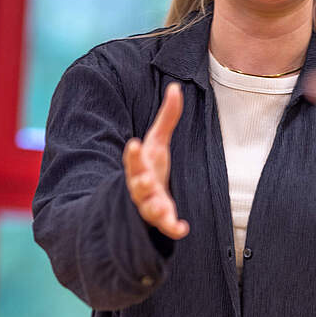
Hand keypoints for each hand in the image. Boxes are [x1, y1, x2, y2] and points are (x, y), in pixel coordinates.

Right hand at [122, 82, 188, 239]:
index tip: (133, 143)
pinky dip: (172, 228)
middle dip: (140, 182)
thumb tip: (176, 87)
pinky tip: (182, 229)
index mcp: (140, 166)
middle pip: (137, 185)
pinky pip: (164, 226)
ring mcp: (149, 204)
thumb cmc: (152, 166)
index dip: (132, 154)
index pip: (133, 159)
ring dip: (155, 208)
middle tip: (145, 179)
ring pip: (148, 208)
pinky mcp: (160, 219)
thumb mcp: (159, 142)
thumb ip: (167, 117)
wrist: (148, 196)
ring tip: (163, 209)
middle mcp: (141, 186)